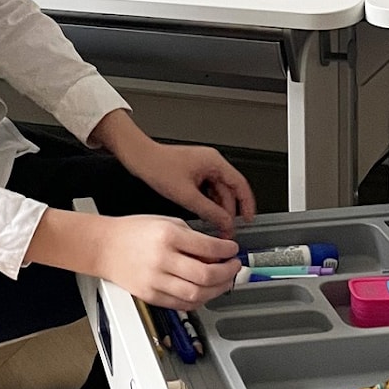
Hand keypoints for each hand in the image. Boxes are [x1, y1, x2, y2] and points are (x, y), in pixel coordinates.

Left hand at [91, 113, 255, 233]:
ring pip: (217, 192)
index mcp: (214, 162)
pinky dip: (208, 203)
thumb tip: (225, 223)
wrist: (139, 158)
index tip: (249, 219)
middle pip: (229, 190)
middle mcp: (210, 162)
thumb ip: (209, 211)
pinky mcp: (192, 173)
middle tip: (227, 230)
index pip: (240, 185)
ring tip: (216, 226)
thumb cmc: (158, 167)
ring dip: (217, 209)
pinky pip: (206, 190)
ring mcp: (201, 167)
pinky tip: (204, 215)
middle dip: (229, 212)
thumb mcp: (186, 195)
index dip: (247, 204)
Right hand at [99, 214, 240, 309]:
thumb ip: (192, 237)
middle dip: (228, 273)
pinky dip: (199, 300)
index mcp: (168, 236)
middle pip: (206, 275)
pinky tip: (205, 291)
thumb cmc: (132, 231)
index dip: (227, 251)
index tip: (233, 251)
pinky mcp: (151, 296)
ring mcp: (156, 280)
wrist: (103, 247)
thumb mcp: (166, 222)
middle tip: (234, 268)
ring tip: (224, 282)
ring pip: (197, 294)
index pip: (208, 248)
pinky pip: (182, 304)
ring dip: (217, 290)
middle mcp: (162, 259)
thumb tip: (217, 253)